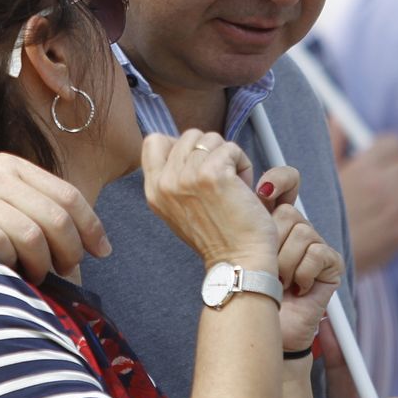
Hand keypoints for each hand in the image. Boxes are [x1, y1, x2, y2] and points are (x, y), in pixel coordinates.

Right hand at [0, 153, 109, 282]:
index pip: (67, 195)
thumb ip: (24, 203)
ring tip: (35, 277)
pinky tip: (7, 272)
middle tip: (65, 272)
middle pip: (54, 218)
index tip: (101, 251)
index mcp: (11, 167)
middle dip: (69, 251)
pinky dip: (8, 263)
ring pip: (30, 234)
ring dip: (40, 264)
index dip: (90, 226)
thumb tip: (69, 241)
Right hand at [142, 129, 276, 270]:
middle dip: (210, 152)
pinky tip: (244, 187)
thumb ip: (174, 178)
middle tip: (221, 181)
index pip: (154, 141)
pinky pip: (230, 148)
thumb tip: (185, 145)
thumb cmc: (219, 236)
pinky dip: (243, 163)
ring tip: (233, 185)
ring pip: (211, 139)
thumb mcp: (180, 208)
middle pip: (188, 135)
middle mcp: (165, 182)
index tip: (198, 164)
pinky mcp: (211, 174)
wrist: (238, 262)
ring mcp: (186, 177)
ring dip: (228, 158)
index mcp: (154, 191)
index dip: (180, 145)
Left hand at [254, 166, 342, 349]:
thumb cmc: (250, 287)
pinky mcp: (331, 263)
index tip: (263, 191)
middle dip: (271, 244)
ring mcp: (316, 245)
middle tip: (266, 267)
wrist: (263, 323)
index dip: (280, 179)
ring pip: (301, 232)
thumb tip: (251, 190)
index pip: (287, 180)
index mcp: (274, 218)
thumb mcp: (242, 245)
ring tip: (279, 281)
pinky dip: (301, 273)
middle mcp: (298, 227)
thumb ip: (247, 215)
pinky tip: (297, 288)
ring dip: (284, 263)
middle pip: (288, 212)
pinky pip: (316, 253)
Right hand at [333, 130, 397, 273]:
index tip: (384, 163)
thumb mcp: (323, 177)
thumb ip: (334, 145)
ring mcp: (397, 206)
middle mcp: (383, 183)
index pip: (394, 142)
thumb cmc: (321, 217)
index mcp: (363, 167)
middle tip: (395, 184)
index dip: (391, 151)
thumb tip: (339, 120)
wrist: (324, 257)